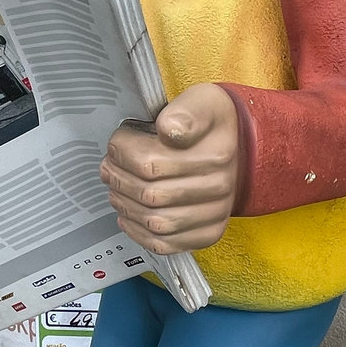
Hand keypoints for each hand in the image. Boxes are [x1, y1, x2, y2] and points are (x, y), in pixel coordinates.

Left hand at [100, 83, 238, 253]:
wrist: (236, 146)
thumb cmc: (210, 125)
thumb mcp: (202, 102)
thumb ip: (185, 111)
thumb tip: (169, 129)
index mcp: (215, 154)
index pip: (149, 163)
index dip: (122, 152)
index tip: (118, 141)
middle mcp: (219, 188)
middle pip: (148, 194)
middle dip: (117, 178)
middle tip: (109, 165)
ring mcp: (214, 215)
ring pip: (154, 222)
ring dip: (124, 206)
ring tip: (116, 188)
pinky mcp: (207, 233)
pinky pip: (165, 244)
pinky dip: (138, 232)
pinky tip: (129, 214)